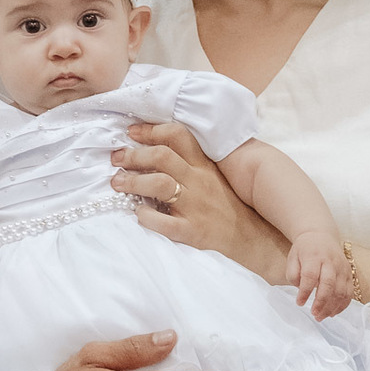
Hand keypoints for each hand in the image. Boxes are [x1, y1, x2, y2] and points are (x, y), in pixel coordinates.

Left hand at [112, 122, 288, 281]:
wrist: (254, 240)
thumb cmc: (228, 207)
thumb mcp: (214, 178)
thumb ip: (191, 163)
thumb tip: (154, 149)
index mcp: (205, 166)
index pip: (178, 136)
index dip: (151, 130)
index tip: (131, 131)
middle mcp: (200, 182)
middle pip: (162, 156)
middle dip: (134, 155)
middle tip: (116, 158)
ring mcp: (196, 207)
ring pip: (159, 184)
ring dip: (133, 181)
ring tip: (117, 183)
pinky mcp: (192, 232)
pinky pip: (164, 222)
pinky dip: (146, 216)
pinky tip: (137, 213)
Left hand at [286, 230, 353, 320]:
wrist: (321, 236)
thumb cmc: (304, 250)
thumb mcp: (292, 257)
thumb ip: (293, 274)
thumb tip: (301, 290)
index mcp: (314, 256)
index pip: (310, 276)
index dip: (305, 291)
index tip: (299, 303)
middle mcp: (330, 261)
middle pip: (329, 284)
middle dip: (321, 302)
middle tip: (314, 314)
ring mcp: (342, 267)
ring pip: (341, 291)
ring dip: (332, 307)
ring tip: (321, 317)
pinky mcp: (349, 274)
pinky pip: (349, 292)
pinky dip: (342, 305)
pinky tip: (333, 313)